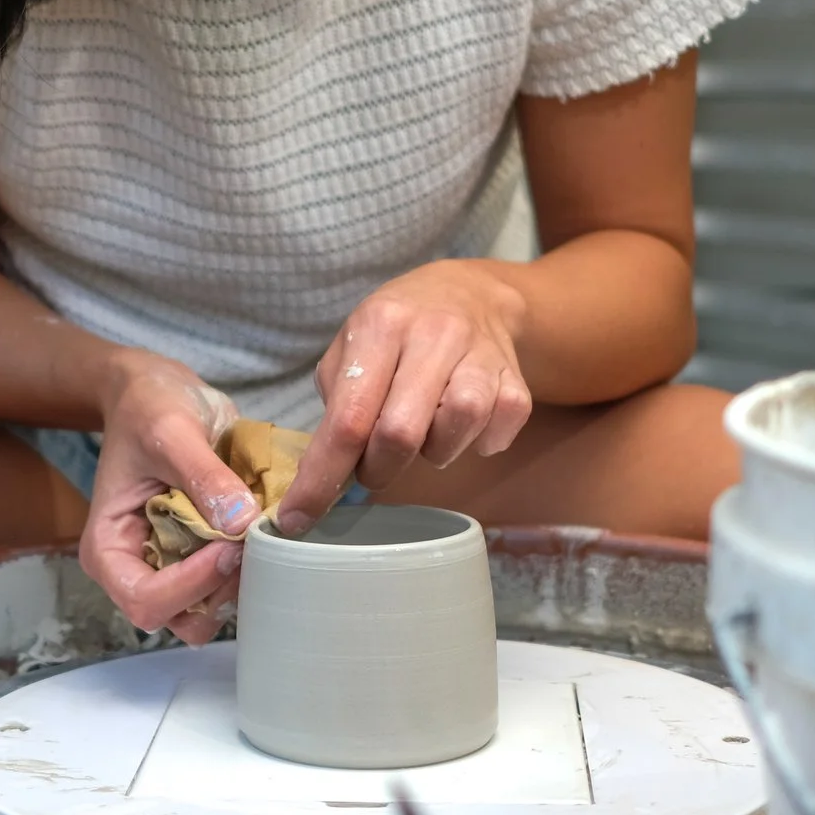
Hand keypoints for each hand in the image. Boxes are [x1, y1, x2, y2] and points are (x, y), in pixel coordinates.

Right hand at [75, 352, 258, 644]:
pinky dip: (250, 567)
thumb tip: (241, 522)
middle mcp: (136, 569)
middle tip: (250, 546)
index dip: (190, 585)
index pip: (144, 600)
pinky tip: (261, 530)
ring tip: (257, 538)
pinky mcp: (200, 557)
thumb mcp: (171, 430)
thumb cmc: (149, 407)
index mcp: (109, 550)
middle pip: (180, 617)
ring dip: (239, 583)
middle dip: (220, 590)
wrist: (159, 392)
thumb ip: (203, 476)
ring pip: (210, 610)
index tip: (227, 545)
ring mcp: (171, 567)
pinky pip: (229, 583)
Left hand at [280, 260, 534, 532]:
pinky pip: (496, 436)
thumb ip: (337, 405)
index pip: (347, 418)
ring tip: (425, 430)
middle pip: (400, 433)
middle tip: (372, 466)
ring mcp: (482, 355)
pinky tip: (463, 424)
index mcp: (381, 324)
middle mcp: (434, 334)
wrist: (470, 294)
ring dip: (432, 451)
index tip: (297, 520)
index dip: (321, 478)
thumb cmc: (396, 330)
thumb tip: (321, 477)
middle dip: (377, 469)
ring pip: (455, 429)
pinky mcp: (517, 382)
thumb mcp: (351, 347)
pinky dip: (476, 444)